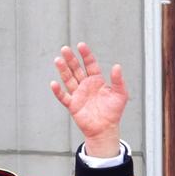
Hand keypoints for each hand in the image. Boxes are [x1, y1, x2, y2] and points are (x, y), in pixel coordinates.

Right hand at [50, 42, 129, 157]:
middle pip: (76, 69)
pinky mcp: (73, 105)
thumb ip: (118, 80)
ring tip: (58, 60)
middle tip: (65, 49)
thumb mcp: (120, 94)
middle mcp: (85, 85)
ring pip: (68, 79)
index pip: (90, 64)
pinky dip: (58, 91)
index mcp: (96, 80)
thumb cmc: (113, 112)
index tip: (81, 45)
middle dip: (71, 59)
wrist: (106, 129)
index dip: (86, 54)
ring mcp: (78, 94)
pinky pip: (64, 97)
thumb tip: (117, 66)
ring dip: (63, 70)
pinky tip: (54, 83)